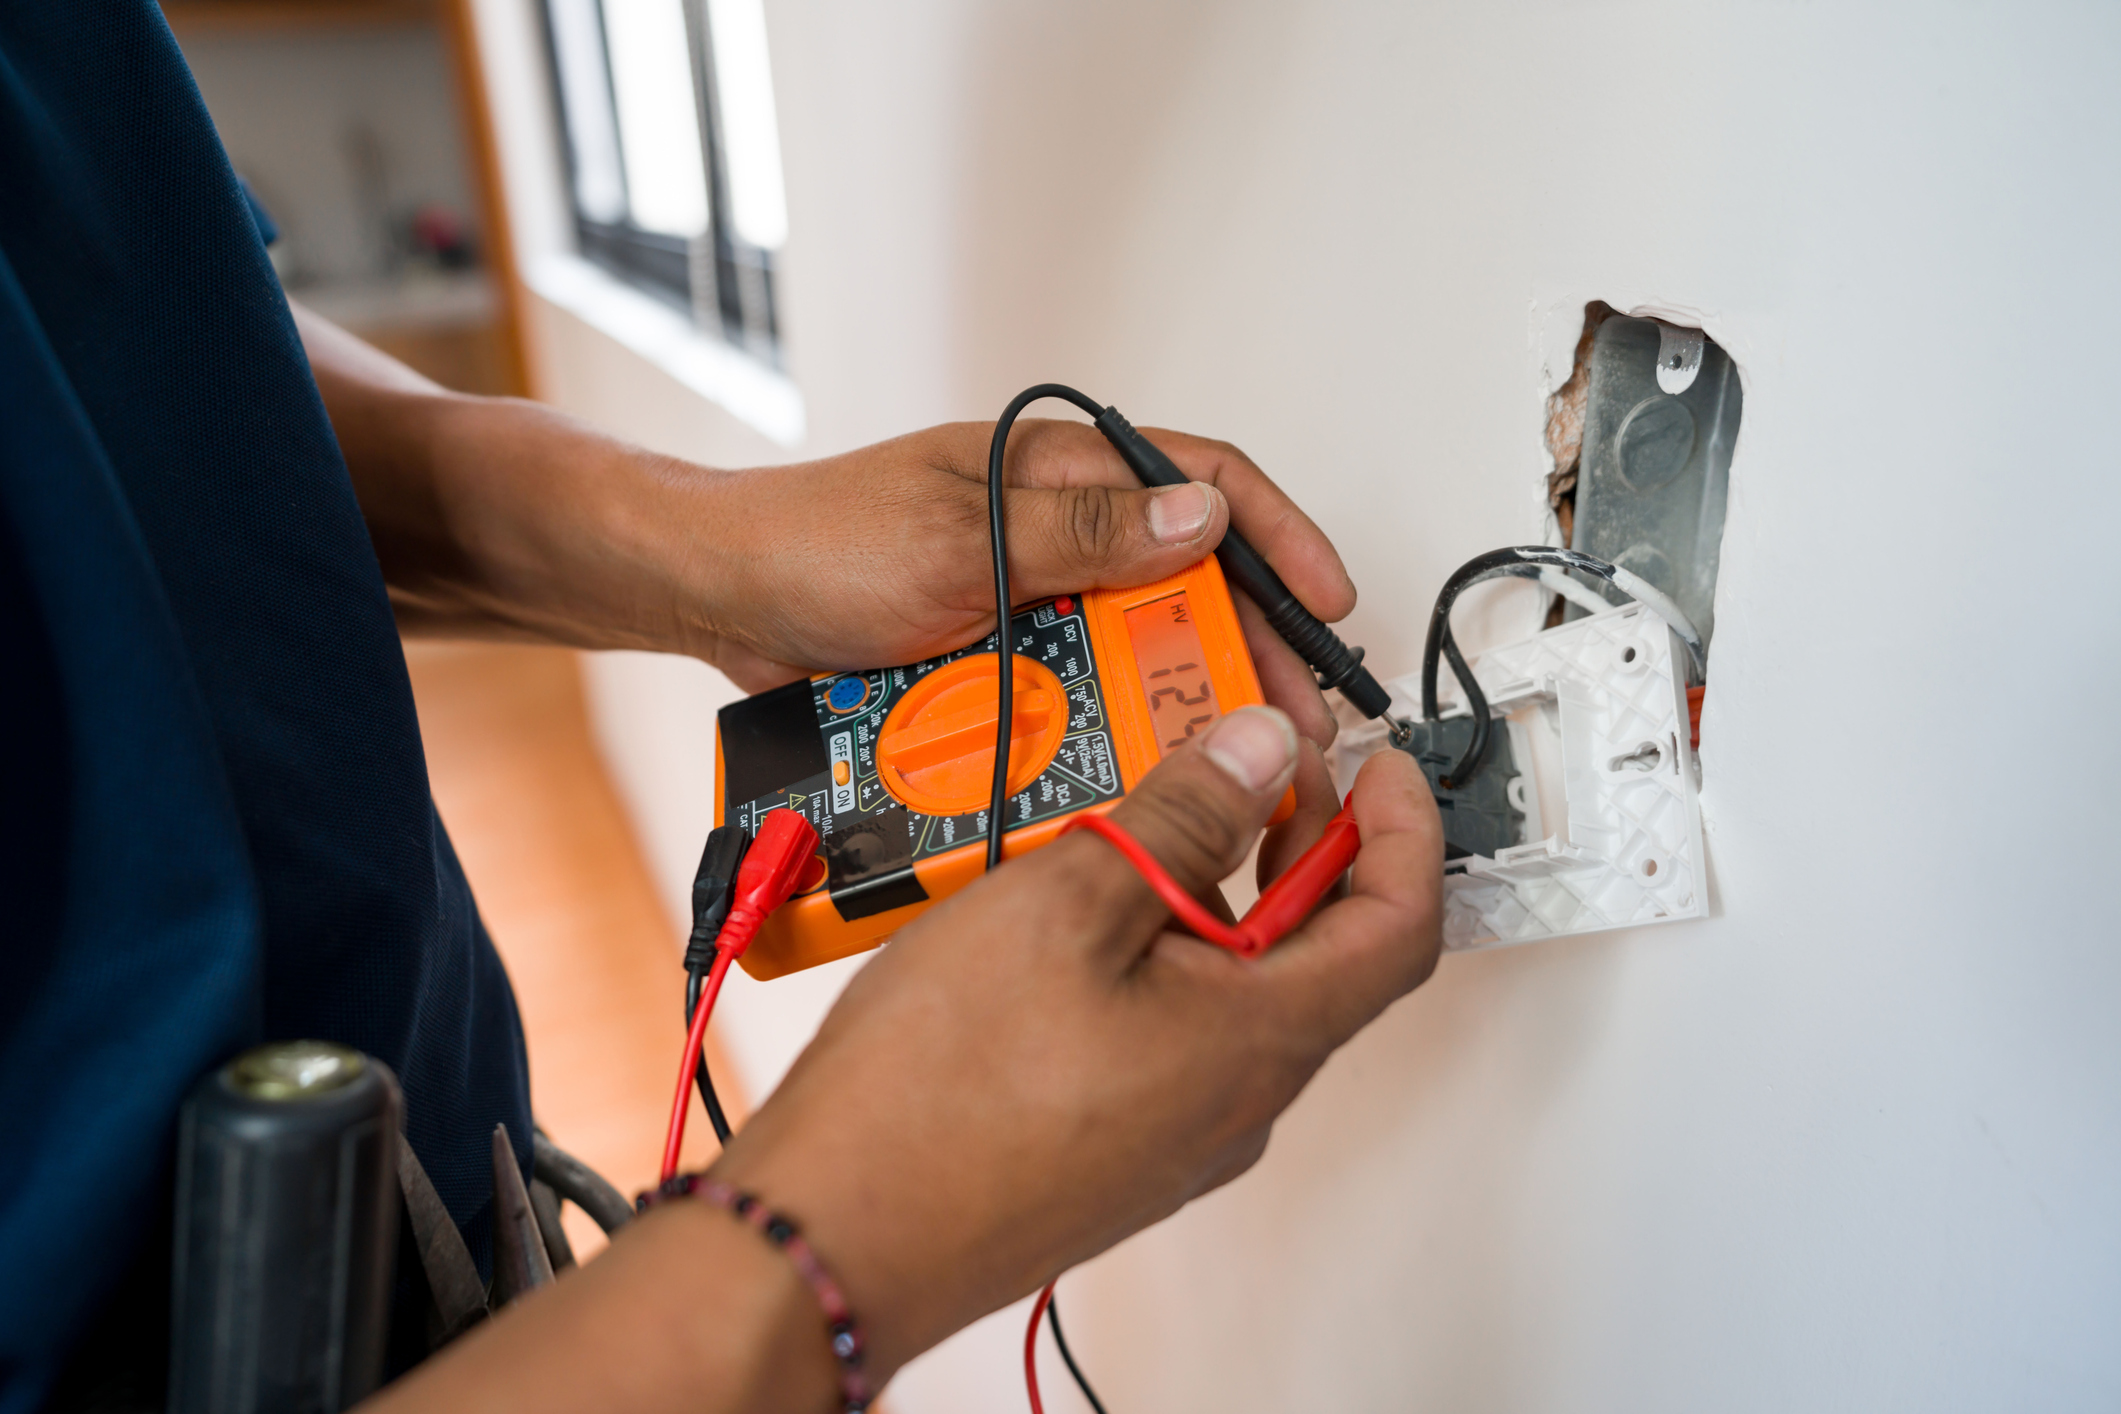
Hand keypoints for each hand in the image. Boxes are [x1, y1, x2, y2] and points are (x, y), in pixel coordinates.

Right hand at [357, 707, 1439, 1413]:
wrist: (835, 1237)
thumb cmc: (938, 1093)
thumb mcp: (1070, 904)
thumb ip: (1182, 819)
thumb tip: (1257, 754)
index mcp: (1259, 1038)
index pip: (1398, 925)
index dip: (1405, 829)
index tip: (1378, 763)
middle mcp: (1235, 1099)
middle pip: (1320, 956)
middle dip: (1302, 845)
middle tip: (1251, 764)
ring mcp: (1174, 1132)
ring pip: (1236, 991)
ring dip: (1217, 894)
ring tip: (1144, 817)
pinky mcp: (1110, 1145)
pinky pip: (1170, 1031)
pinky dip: (1157, 951)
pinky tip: (1077, 910)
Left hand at [677, 421, 1358, 745]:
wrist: (720, 603)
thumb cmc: (818, 542)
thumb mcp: (960, 534)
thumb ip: (1084, 531)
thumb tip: (1201, 520)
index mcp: (1056, 471)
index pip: (1200, 480)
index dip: (1278, 534)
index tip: (1326, 599)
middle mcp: (1054, 532)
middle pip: (1184, 580)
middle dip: (1246, 642)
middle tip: (1288, 712)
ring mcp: (1027, 598)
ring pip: (1133, 649)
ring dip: (1177, 696)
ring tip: (1223, 755)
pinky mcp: (996, 660)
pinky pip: (1071, 696)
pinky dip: (1102, 728)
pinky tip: (1132, 769)